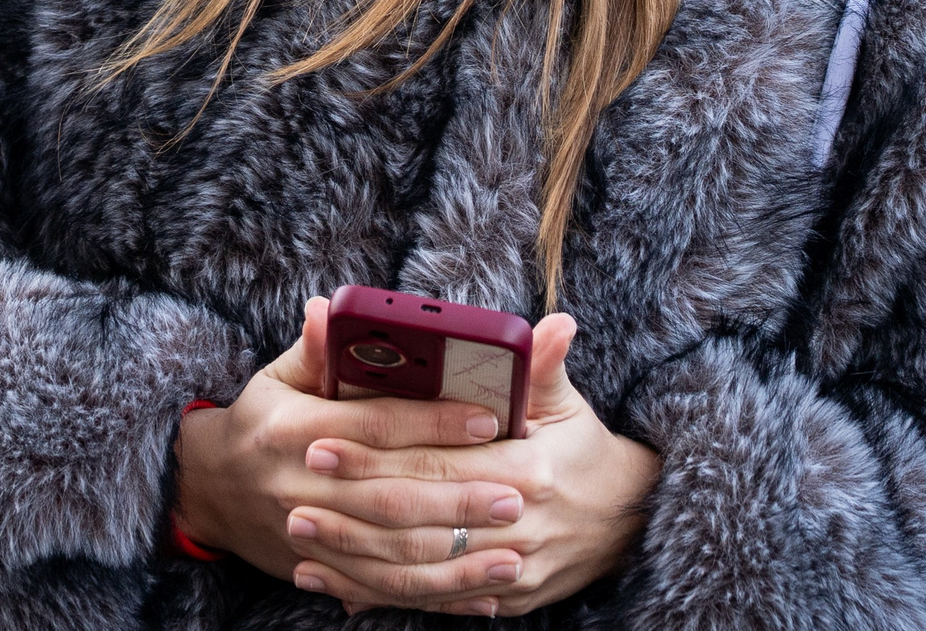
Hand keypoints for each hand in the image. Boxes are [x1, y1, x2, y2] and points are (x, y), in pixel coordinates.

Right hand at [174, 298, 531, 615]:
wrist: (208, 489)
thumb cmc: (261, 420)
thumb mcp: (278, 377)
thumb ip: (315, 350)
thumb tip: (327, 308)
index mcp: (298, 428)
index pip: (378, 425)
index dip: (433, 423)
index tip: (488, 421)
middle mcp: (303, 485)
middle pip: (392, 495)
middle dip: (458, 498)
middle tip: (517, 497)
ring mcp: (311, 534)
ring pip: (391, 553)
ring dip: (455, 559)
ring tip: (511, 555)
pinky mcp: (319, 569)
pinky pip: (383, 590)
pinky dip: (435, 597)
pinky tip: (481, 598)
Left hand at [286, 313, 659, 618]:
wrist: (631, 519)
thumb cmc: (585, 450)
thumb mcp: (565, 404)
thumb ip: (542, 367)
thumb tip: (554, 322)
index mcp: (529, 472)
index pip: (434, 463)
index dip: (374, 456)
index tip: (321, 445)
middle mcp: (518, 528)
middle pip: (418, 522)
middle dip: (350, 510)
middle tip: (293, 495)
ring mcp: (512, 572)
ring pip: (419, 571)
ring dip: (355, 559)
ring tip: (301, 542)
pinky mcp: (506, 601)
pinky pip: (433, 603)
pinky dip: (382, 597)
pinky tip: (337, 590)